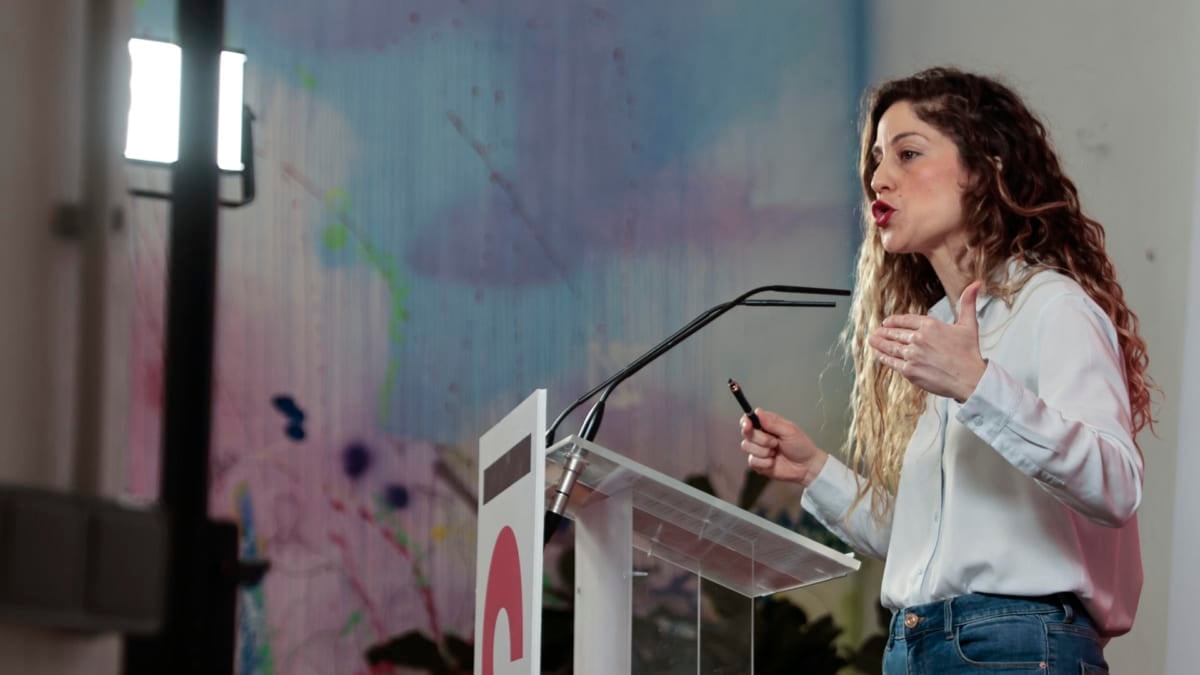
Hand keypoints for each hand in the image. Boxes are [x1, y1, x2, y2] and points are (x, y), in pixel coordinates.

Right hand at [739, 409, 827, 486]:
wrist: (806, 467)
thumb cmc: (801, 446)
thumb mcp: (789, 431)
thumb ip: (772, 422)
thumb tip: (757, 411)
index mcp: (766, 424)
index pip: (747, 419)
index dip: (745, 422)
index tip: (749, 426)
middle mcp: (760, 436)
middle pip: (746, 434)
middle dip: (762, 439)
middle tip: (776, 442)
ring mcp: (757, 450)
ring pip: (747, 447)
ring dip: (764, 451)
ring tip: (776, 452)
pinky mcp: (757, 463)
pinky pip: (752, 461)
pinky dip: (765, 462)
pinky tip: (773, 462)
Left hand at [869, 280, 987, 401]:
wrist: (970, 379)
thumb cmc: (970, 354)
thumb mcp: (969, 324)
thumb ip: (968, 303)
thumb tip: (976, 284)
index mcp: (930, 325)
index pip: (906, 320)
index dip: (894, 321)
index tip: (887, 322)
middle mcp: (918, 338)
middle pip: (896, 333)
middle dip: (885, 332)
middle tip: (877, 332)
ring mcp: (912, 355)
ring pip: (891, 347)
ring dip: (880, 343)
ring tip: (872, 340)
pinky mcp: (909, 370)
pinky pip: (892, 362)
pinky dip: (885, 358)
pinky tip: (880, 356)